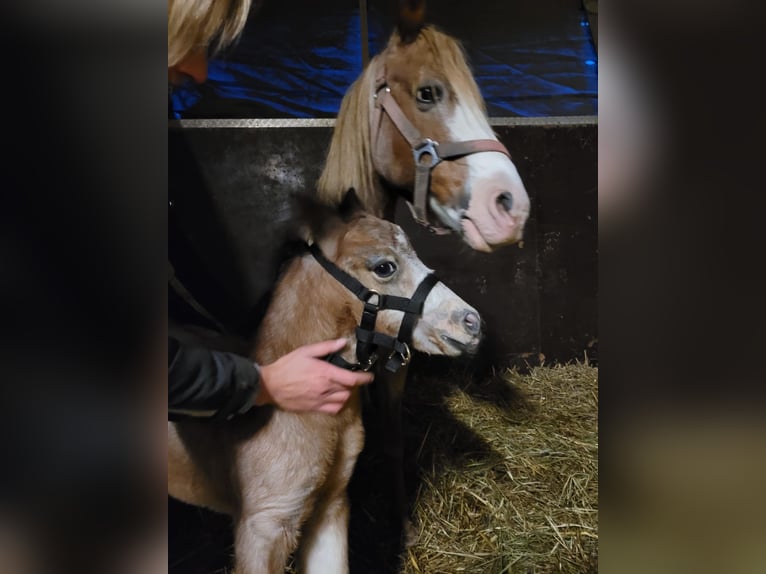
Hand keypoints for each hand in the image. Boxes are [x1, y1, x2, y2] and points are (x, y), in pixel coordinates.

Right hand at [255, 338, 373, 413]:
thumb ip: (326, 347)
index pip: (352, 379)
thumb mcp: (306, 351)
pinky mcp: (314, 408)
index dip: (364, 378)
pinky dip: (338, 405)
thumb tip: (342, 343)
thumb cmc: (287, 367)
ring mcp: (319, 400)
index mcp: (325, 373)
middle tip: (351, 378)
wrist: (270, 385)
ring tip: (343, 387)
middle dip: (353, 384)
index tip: (370, 376)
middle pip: (349, 390)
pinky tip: (335, 398)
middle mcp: (325, 388)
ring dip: (346, 394)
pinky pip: (333, 410)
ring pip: (343, 401)